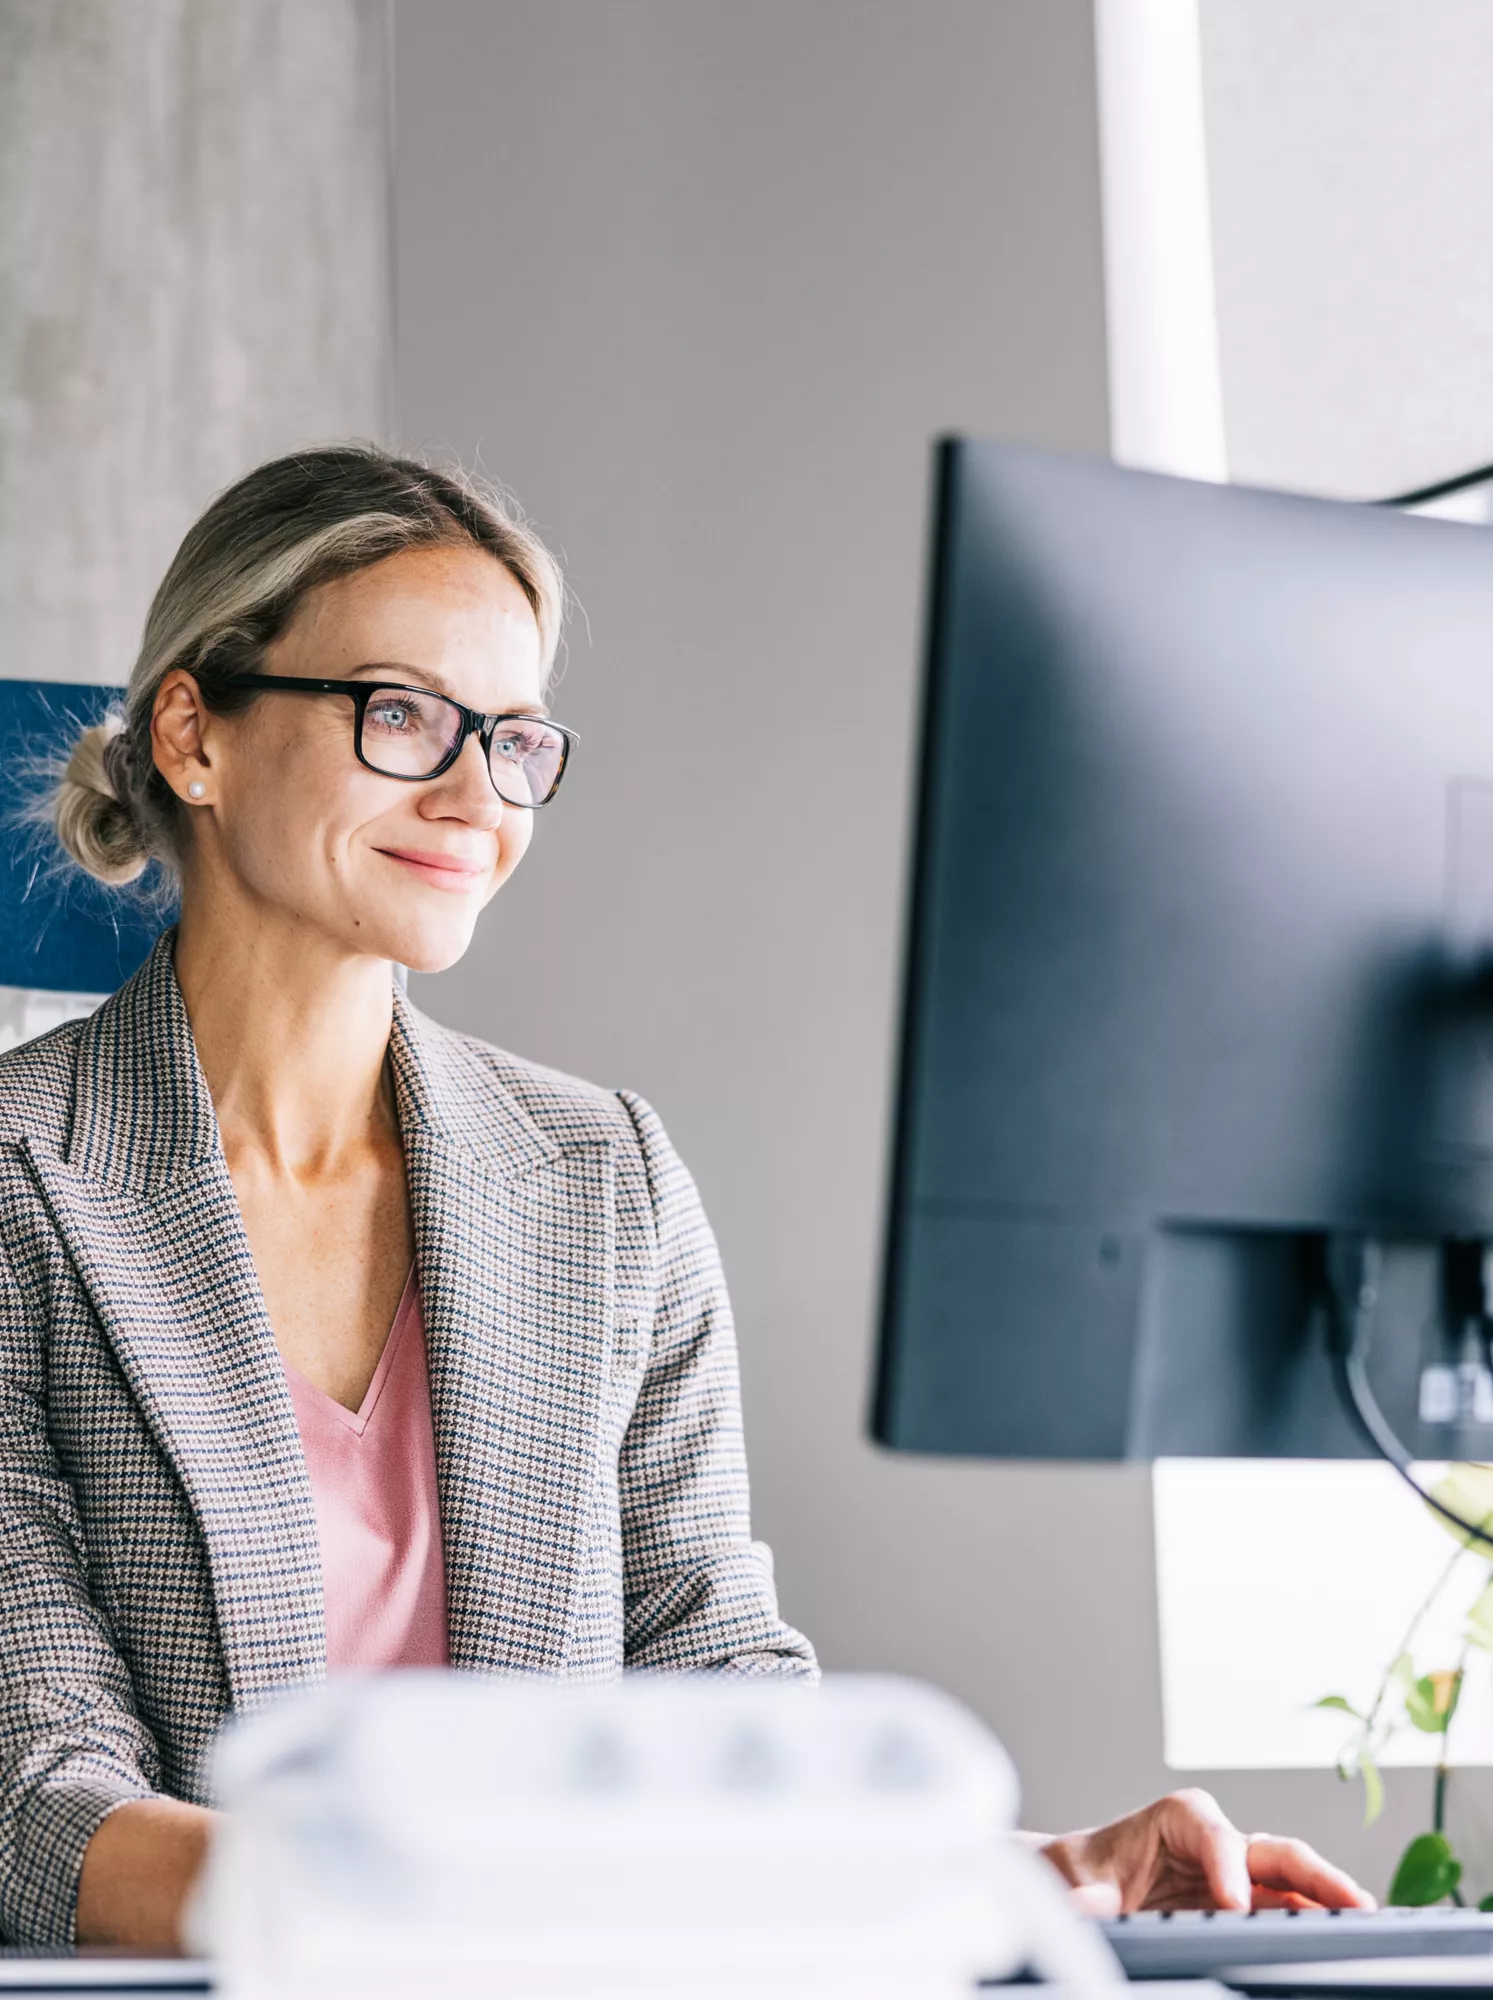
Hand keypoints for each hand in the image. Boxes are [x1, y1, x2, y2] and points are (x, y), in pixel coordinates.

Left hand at [1039, 1788, 1376, 1914]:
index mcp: (1181, 1817)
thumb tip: (1086, 1905)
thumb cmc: (1087, 1870)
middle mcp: (1219, 1838)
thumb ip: (1086, 1895)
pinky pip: (1288, 1910)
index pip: (1217, 1838)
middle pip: (1276, 1850)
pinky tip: (1341, 1938)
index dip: (1229, 1871)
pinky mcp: (1246, 1904)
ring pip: (1294, 1882)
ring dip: (1330, 1901)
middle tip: (1352, 1902)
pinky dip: (1316, 1922)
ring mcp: (1239, 1872)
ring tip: (1367, 1923)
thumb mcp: (1079, 1879)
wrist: (1086, 1884)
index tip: (1235, 1905)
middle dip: (1317, 1874)